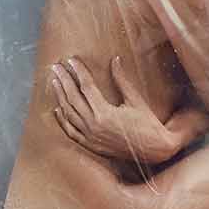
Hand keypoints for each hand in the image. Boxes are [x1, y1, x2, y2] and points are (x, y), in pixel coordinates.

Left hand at [50, 55, 178, 164]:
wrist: (154, 149)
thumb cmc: (147, 123)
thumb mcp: (135, 100)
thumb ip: (121, 80)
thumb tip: (115, 59)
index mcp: (105, 113)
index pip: (86, 87)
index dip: (79, 72)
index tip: (72, 60)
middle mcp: (94, 126)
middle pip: (73, 98)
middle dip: (64, 81)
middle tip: (56, 67)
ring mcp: (90, 137)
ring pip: (68, 114)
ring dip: (60, 96)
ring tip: (54, 82)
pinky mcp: (91, 145)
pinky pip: (71, 132)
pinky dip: (62, 120)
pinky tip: (57, 109)